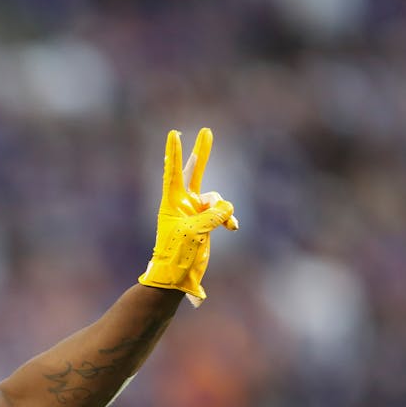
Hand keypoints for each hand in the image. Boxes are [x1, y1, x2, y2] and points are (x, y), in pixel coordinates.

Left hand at [137, 127, 237, 305]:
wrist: (177, 275)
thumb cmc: (177, 253)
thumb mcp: (194, 232)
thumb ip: (212, 215)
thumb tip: (228, 208)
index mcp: (172, 202)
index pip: (174, 173)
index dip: (175, 153)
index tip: (174, 134)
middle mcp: (183, 203)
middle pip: (195, 172)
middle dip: (202, 153)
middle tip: (206, 131)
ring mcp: (195, 212)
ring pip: (216, 198)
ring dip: (223, 209)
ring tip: (225, 225)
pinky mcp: (206, 222)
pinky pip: (223, 213)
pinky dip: (229, 218)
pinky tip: (232, 228)